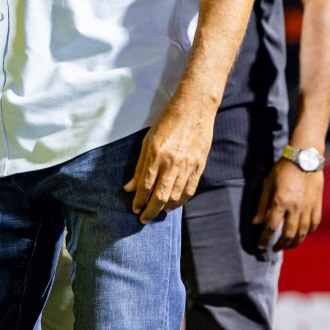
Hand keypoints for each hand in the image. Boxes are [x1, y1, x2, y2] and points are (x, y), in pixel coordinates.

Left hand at [123, 97, 214, 222]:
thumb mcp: (147, 140)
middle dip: (151, 211)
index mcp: (156, 155)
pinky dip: (181, 201)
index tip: (135, 209)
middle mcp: (172, 163)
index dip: (139, 201)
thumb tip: (130, 188)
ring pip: (176, 196)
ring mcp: (187, 166)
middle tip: (144, 219)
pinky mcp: (199, 166)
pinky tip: (173, 205)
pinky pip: (190, 190)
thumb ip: (139, 166)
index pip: (146, 186)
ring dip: (165, 208)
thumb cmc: (167, 122)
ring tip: (158, 213)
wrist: (194, 109)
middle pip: (160, 196)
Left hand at [254, 158, 323, 250]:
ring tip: (288, 246)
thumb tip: (255, 222)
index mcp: (280, 202)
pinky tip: (303, 234)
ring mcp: (308, 208)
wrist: (304, 159)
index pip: (271, 227)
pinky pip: (314, 224)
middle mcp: (295, 208)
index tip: (260, 247)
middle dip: (280, 245)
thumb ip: (262, 204)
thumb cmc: (282, 169)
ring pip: (303, 233)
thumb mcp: (268, 184)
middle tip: (275, 249)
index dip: (264, 239)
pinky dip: (308, 232)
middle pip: (288, 234)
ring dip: (295, 242)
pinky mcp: (317, 205)